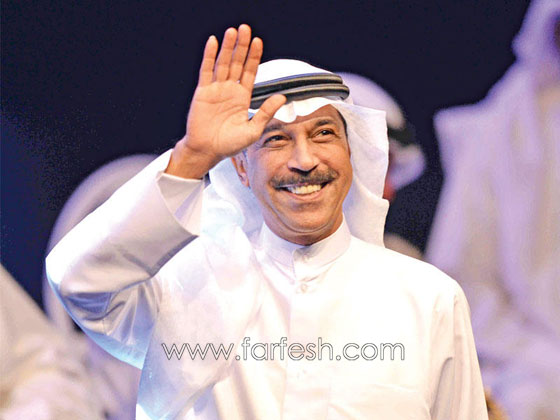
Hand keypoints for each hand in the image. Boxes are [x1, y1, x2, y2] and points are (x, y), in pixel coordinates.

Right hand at [166, 24, 285, 178]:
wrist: (208, 151)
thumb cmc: (230, 145)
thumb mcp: (253, 130)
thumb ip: (266, 112)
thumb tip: (282, 97)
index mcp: (242, 97)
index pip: (249, 72)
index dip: (253, 57)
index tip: (258, 41)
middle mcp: (229, 90)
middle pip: (237, 63)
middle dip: (241, 46)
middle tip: (246, 29)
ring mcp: (215, 90)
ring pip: (223, 64)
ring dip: (228, 47)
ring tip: (233, 31)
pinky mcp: (202, 92)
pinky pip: (206, 71)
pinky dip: (210, 56)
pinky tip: (213, 42)